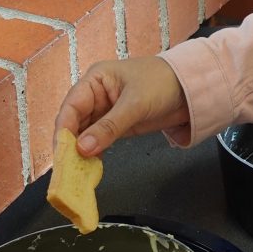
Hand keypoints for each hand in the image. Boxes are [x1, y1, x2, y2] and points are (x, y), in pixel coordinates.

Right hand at [55, 56, 189, 156]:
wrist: (190, 89)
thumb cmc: (162, 83)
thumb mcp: (135, 104)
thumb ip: (109, 127)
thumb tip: (83, 148)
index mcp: (95, 80)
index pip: (71, 106)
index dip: (64, 129)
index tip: (62, 151)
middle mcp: (95, 95)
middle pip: (74, 122)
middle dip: (70, 144)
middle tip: (67, 167)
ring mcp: (105, 112)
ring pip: (84, 134)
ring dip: (81, 152)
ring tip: (76, 171)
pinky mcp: (115, 126)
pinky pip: (98, 141)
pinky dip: (94, 153)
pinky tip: (91, 166)